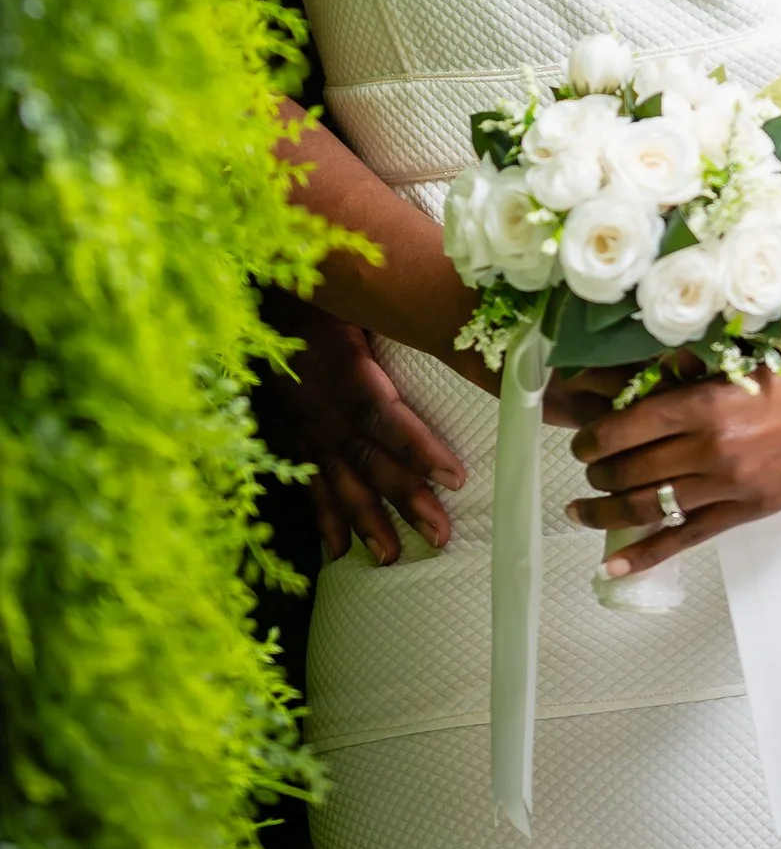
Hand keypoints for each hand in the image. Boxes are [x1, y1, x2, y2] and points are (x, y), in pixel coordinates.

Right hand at [270, 302, 467, 565]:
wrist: (256, 297)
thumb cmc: (322, 291)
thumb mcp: (359, 296)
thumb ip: (399, 315)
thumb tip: (456, 321)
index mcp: (347, 369)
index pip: (387, 416)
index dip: (419, 448)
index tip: (456, 477)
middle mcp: (325, 407)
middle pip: (369, 459)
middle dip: (404, 498)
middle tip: (440, 535)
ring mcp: (304, 426)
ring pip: (339, 480)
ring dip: (367, 521)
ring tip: (392, 557)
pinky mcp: (290, 435)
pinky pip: (307, 481)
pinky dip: (322, 517)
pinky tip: (338, 550)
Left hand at [565, 308, 780, 582]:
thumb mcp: (743, 354)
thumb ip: (693, 373)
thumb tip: (636, 383)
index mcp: (708, 403)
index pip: (627, 428)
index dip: (594, 437)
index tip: (582, 439)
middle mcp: (715, 448)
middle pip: (633, 469)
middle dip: (598, 471)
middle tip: (586, 467)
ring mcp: (734, 484)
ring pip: (650, 506)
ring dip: (607, 511)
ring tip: (582, 509)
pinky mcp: (752, 509)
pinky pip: (688, 537)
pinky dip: (646, 554)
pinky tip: (613, 565)